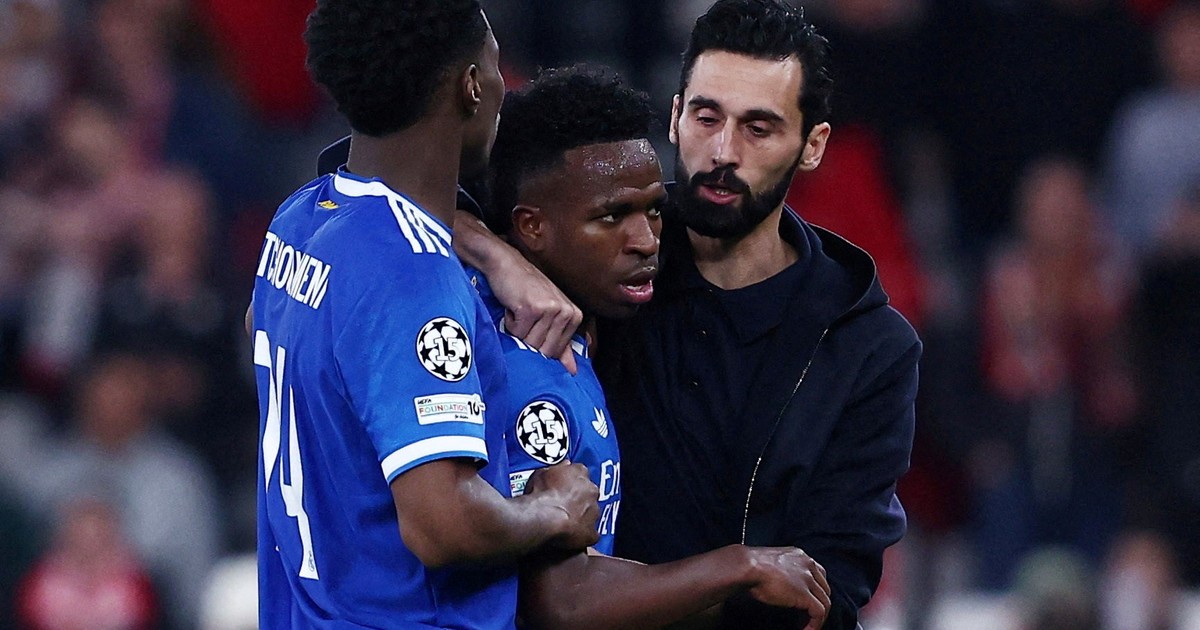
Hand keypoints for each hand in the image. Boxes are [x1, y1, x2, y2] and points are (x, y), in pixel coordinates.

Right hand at [450, 211, 582, 373]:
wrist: (506, 263)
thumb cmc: (526, 289)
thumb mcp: (548, 315)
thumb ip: (561, 344)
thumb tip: (572, 371)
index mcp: (574, 316)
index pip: (556, 352)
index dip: (537, 345)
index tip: (531, 326)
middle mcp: (566, 313)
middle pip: (544, 351)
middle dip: (527, 340)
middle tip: (523, 319)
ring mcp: (550, 310)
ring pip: (530, 344)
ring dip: (517, 332)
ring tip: (519, 312)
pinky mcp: (532, 309)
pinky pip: (517, 333)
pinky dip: (509, 324)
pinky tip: (513, 307)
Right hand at [525, 461, 599, 549]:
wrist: (542, 517)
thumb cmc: (540, 493)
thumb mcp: (542, 472)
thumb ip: (558, 468)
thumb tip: (566, 464)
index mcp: (580, 473)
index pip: (581, 474)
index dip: (572, 482)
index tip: (564, 487)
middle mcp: (592, 491)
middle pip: (589, 494)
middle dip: (580, 499)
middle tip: (565, 506)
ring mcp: (594, 513)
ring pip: (591, 514)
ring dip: (582, 517)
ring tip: (566, 523)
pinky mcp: (592, 533)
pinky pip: (590, 534)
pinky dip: (583, 536)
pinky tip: (571, 538)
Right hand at [743, 547, 830, 629]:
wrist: (747, 566)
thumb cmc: (751, 565)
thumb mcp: (773, 563)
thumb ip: (782, 571)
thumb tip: (781, 584)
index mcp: (800, 556)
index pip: (819, 573)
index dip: (816, 588)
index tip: (810, 599)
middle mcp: (808, 565)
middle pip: (825, 588)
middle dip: (820, 602)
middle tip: (809, 614)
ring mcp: (808, 580)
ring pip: (825, 601)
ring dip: (819, 617)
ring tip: (810, 625)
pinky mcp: (805, 595)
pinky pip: (819, 612)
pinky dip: (816, 623)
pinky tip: (807, 629)